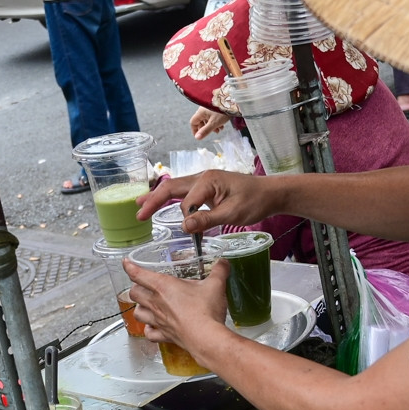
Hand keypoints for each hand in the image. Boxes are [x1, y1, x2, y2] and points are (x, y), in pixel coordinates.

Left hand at [124, 256, 230, 347]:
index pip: (139, 274)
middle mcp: (156, 303)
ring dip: (139, 307)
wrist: (206, 338)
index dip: (130, 267)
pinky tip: (152, 327)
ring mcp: (158, 321)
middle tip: (142, 285)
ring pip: (137, 312)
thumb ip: (219, 271)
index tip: (127, 263)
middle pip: (134, 293)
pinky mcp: (164, 335)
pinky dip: (148, 329)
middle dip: (136, 287)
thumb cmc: (205, 311)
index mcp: (163, 286)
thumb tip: (223, 263)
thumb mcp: (215, 285)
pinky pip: (149, 332)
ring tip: (145, 305)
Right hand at [136, 169, 274, 231]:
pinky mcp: (206, 188)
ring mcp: (203, 181)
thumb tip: (185, 226)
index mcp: (208, 180)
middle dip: (153, 200)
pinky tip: (159, 203)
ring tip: (140, 205)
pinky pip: (183, 191)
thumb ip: (207, 219)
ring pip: (174, 188)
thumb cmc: (254, 201)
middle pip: (171, 187)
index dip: (184, 217)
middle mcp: (202, 177)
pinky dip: (169, 198)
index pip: (186, 201)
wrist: (269, 193)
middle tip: (139, 214)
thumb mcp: (233, 213)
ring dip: (157, 197)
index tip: (189, 232)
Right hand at [190, 108, 231, 139]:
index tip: (199, 136)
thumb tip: (197, 138)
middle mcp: (203, 109)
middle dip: (206, 129)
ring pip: (208, 119)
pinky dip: (216, 122)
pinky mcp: (215, 108)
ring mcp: (209, 108)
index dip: (195, 130)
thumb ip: (205, 131)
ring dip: (212, 126)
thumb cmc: (222, 111)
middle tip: (212, 133)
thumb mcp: (214, 123)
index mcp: (200, 112)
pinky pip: (212, 116)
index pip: (193, 122)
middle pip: (201, 121)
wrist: (233, 101)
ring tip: (219, 130)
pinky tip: (222, 125)